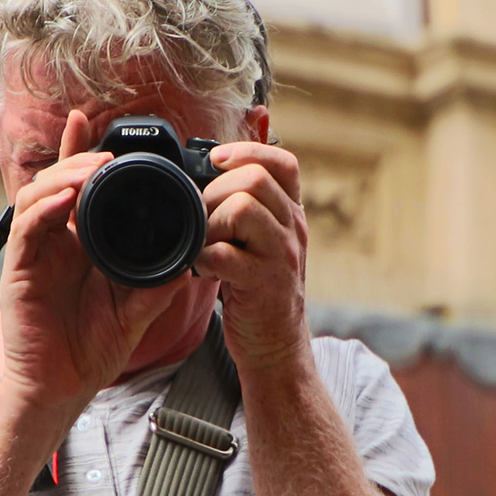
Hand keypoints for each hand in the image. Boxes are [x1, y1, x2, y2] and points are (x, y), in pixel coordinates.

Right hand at [0, 111, 190, 411]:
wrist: (61, 390)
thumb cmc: (91, 351)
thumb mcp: (136, 311)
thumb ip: (157, 284)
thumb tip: (191, 258)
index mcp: (80, 245)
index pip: (80, 189)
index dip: (84, 155)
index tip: (103, 127)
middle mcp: (54, 242)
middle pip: (57, 182)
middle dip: (79, 159)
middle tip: (107, 152)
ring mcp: (34, 253)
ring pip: (39, 196)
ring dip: (64, 176)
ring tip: (93, 168)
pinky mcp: (18, 269)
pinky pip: (26, 228)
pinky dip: (45, 207)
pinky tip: (67, 199)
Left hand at [195, 142, 311, 371]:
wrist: (276, 343)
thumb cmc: (258, 289)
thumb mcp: (263, 241)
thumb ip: (247, 210)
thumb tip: (204, 178)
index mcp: (292, 213)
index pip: (283, 162)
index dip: (247, 151)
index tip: (215, 160)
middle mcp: (293, 229)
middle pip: (255, 179)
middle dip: (216, 192)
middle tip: (203, 219)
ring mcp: (281, 256)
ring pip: (243, 209)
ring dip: (210, 223)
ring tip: (204, 243)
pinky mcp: (264, 283)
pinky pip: (225, 254)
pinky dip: (203, 257)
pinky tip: (202, 267)